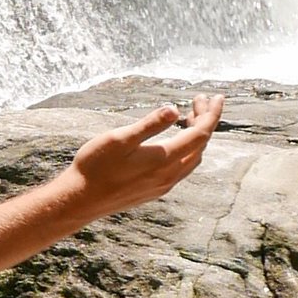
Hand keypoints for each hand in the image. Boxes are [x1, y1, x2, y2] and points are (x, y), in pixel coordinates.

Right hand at [63, 95, 222, 219]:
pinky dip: (186, 150)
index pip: (201, 133)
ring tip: (189, 117)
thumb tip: (174, 108)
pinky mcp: (154, 190)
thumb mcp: (120, 139)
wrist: (80, 200)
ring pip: (192, 158)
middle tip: (199, 100)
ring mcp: (163, 185)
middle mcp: (169, 175)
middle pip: (200, 145)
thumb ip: (149, 124)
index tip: (217, 96)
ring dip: (196, 136)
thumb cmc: (96, 167)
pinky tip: (174, 142)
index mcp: (164, 159)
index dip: (212, 114)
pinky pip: (182, 168)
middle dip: (204, 121)